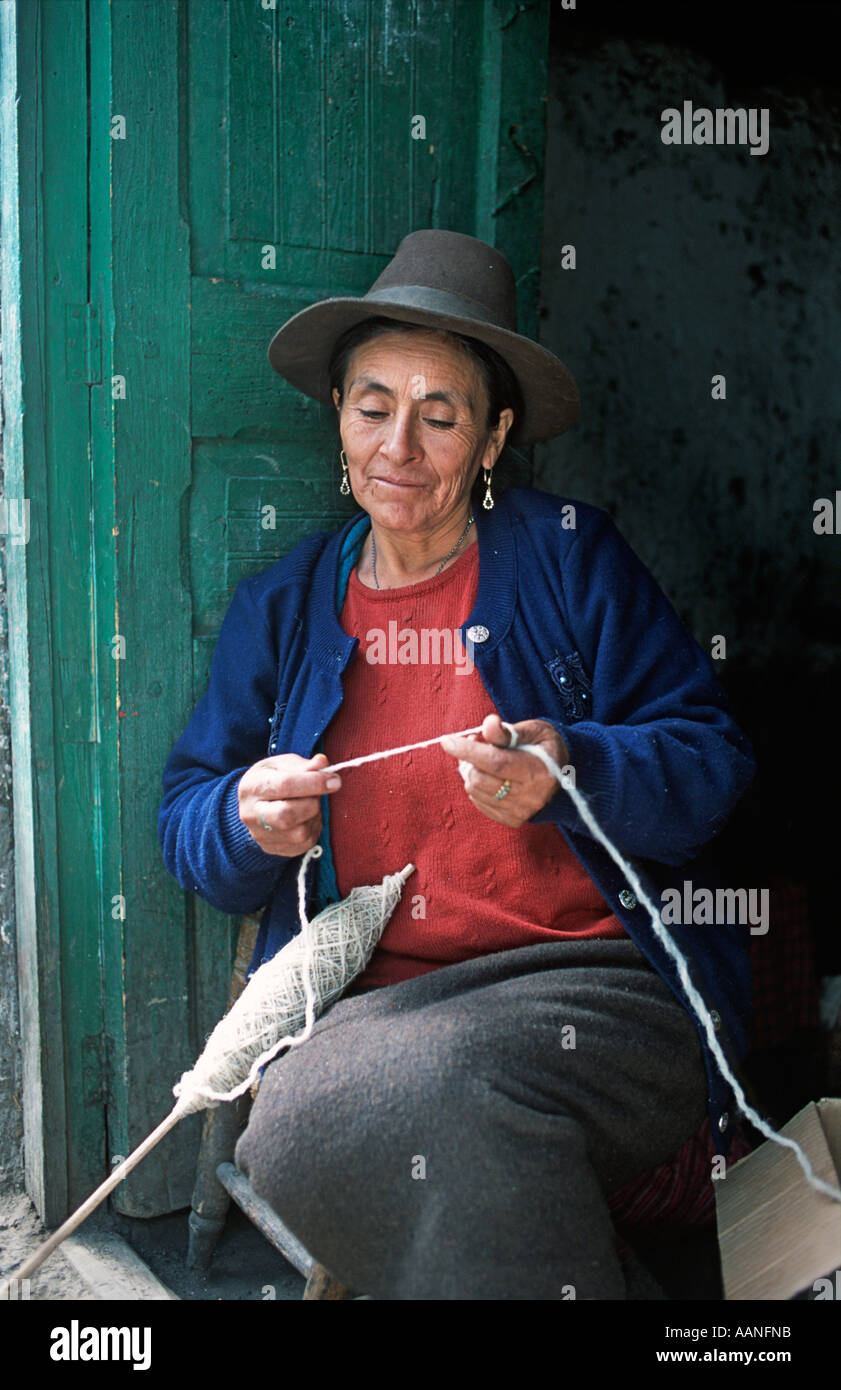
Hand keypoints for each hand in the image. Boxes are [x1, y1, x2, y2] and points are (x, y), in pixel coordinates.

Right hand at [237, 753, 340, 856]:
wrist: (254, 805)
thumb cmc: (271, 779)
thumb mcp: (282, 765)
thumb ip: (303, 765)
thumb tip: (322, 763)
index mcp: (251, 787)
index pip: (284, 785)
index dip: (313, 782)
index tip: (334, 781)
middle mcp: (251, 815)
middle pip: (287, 815)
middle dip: (312, 803)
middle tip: (318, 795)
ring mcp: (261, 836)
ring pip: (300, 832)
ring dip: (314, 816)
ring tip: (308, 804)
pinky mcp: (274, 849)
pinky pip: (305, 843)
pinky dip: (313, 828)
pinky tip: (305, 818)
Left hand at [440, 714, 568, 827]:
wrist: (567, 777)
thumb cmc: (546, 747)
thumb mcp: (533, 730)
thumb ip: (508, 730)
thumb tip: (487, 726)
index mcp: (538, 771)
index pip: (495, 762)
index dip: (468, 751)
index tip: (447, 740)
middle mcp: (530, 796)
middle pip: (480, 778)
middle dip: (469, 759)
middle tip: (475, 742)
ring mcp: (521, 812)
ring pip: (475, 791)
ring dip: (471, 772)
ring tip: (483, 758)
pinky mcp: (512, 820)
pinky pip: (479, 802)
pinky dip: (477, 786)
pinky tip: (488, 775)